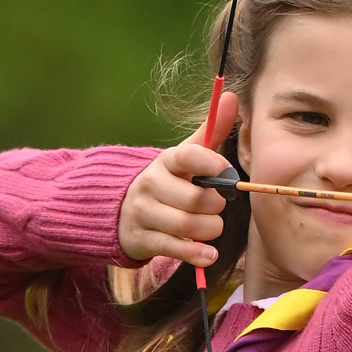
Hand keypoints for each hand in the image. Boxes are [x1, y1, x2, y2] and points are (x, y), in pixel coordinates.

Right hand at [118, 91, 239, 266]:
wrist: (119, 209)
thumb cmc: (166, 182)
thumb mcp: (184, 157)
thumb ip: (210, 132)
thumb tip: (232, 97)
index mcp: (165, 161)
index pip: (188, 156)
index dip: (212, 165)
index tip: (226, 173)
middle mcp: (151, 185)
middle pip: (195, 199)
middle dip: (216, 206)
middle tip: (218, 207)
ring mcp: (144, 213)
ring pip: (188, 226)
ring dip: (210, 230)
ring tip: (213, 228)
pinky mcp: (142, 240)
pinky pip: (175, 249)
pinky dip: (197, 254)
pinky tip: (209, 254)